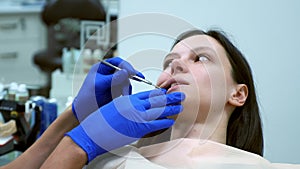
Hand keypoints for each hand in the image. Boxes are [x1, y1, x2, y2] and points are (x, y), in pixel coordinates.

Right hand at [66, 89, 184, 161]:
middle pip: (156, 100)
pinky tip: (171, 120)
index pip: (147, 94)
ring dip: (171, 108)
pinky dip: (164, 122)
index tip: (167, 92)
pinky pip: (155, 124)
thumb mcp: (112, 109)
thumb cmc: (98, 123)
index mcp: (127, 100)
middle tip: (180, 95)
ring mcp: (136, 116)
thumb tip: (132, 108)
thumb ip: (125, 107)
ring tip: (180, 105)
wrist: (90, 134)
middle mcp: (133, 106)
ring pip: (158, 110)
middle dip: (170, 97)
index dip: (159, 93)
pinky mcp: (137, 128)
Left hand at [72, 57, 143, 120]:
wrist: (84, 112)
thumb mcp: (98, 86)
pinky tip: (125, 98)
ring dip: (127, 88)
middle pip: (125, 70)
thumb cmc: (86, 97)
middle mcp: (109, 73)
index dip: (126, 65)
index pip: (117, 62)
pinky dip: (127, 93)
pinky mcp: (117, 91)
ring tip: (124, 96)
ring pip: (127, 81)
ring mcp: (114, 82)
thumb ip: (111, 79)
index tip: (132, 72)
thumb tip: (125, 72)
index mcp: (101, 68)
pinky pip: (126, 89)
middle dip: (131, 76)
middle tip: (141, 79)